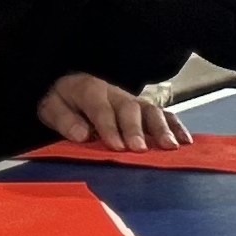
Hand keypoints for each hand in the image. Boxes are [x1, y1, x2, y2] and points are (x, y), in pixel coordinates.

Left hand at [37, 73, 191, 150]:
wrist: (68, 86)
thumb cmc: (60, 101)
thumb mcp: (50, 107)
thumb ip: (64, 120)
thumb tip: (82, 134)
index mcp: (89, 90)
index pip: (101, 108)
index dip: (108, 127)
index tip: (116, 147)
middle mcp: (115, 93)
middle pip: (129, 108)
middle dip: (135, 129)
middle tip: (139, 149)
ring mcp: (132, 100)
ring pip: (150, 110)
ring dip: (161, 129)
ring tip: (169, 147)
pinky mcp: (144, 108)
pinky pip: (163, 114)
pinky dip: (175, 126)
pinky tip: (185, 142)